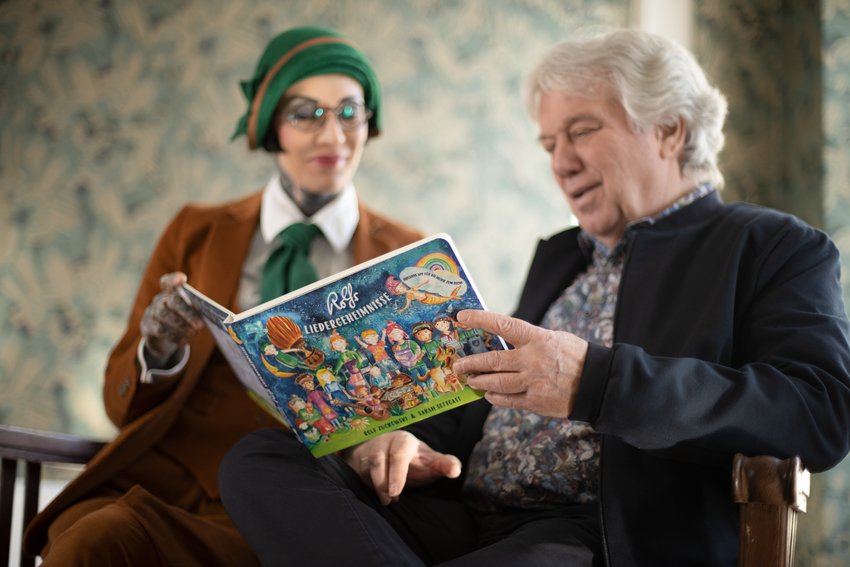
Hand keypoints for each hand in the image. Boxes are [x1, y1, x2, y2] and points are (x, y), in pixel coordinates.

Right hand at [139, 272, 202, 366]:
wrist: (162, 340)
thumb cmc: (181, 322)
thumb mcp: (187, 315)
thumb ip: (196, 312)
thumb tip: (210, 317)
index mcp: (170, 293)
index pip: (168, 281)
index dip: (174, 279)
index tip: (182, 279)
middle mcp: (159, 300)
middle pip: (173, 301)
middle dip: (188, 312)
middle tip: (200, 325)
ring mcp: (150, 313)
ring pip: (165, 315)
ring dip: (182, 326)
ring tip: (194, 334)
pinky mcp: (146, 328)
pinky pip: (160, 330)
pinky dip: (174, 336)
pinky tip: (184, 341)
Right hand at [341, 431, 460, 505]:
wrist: (390, 453)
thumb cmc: (415, 459)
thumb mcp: (431, 460)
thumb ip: (444, 464)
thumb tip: (455, 471)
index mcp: (403, 441)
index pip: (399, 453)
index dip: (397, 473)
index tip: (396, 492)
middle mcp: (384, 443)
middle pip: (378, 461)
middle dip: (384, 482)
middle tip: (392, 498)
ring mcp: (369, 452)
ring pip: (368, 468)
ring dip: (377, 487)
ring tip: (388, 501)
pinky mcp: (359, 463)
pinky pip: (359, 474)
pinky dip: (368, 488)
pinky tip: (380, 498)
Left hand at [452, 309, 587, 416]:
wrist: (598, 384)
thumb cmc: (576, 356)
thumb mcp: (554, 338)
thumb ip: (530, 340)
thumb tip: (504, 340)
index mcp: (537, 339)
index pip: (503, 325)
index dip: (480, 320)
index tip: (462, 317)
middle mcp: (532, 360)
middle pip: (493, 361)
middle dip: (471, 363)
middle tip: (458, 365)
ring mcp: (533, 382)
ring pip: (496, 383)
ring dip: (479, 382)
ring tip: (470, 380)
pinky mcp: (535, 401)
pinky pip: (508, 400)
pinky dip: (495, 397)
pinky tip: (489, 394)